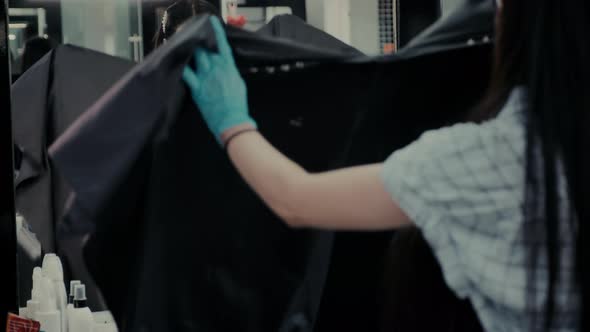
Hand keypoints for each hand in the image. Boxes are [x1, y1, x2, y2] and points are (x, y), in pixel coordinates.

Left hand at [182, 16, 256, 144]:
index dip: (217, 32)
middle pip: (206, 50)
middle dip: (201, 44)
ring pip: (197, 57)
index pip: (222, 46)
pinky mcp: (198, 89)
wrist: (232, 121)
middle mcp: (217, 70)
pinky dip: (182, 66)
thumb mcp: (239, 83)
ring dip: (192, 51)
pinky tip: (177, 61)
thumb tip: (224, 66)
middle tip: (196, 41)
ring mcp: (206, 79)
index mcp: (229, 68)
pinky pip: (187, 74)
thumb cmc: (238, 105)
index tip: (212, 23)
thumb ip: (231, 72)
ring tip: (187, 47)